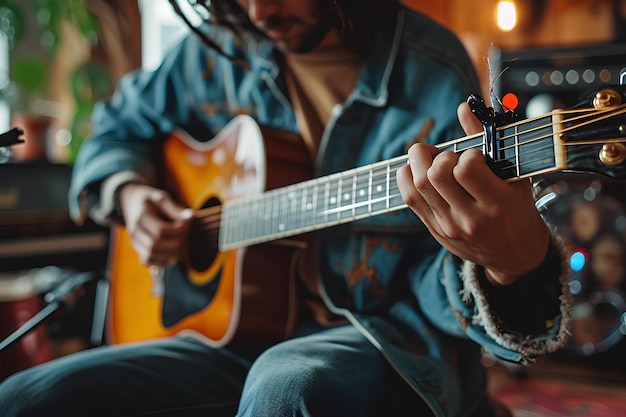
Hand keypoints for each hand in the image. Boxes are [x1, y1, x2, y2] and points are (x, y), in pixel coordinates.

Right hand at [119, 183, 193, 266]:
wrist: (132, 203)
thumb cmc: (150, 200)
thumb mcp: (161, 198)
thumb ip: (175, 208)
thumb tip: (192, 216)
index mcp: (141, 217)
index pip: (160, 230)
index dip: (178, 230)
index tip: (188, 224)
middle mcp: (134, 231)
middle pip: (155, 245)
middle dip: (175, 243)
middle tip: (186, 236)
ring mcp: (134, 241)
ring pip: (150, 255)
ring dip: (169, 254)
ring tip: (181, 245)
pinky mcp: (137, 249)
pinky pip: (147, 261)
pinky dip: (161, 260)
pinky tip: (172, 253)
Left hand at [396, 102, 550, 284]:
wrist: (515, 256)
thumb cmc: (518, 209)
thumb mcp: (515, 176)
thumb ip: (489, 141)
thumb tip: (463, 108)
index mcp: (498, 202)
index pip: (466, 168)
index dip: (466, 153)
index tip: (474, 156)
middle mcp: (471, 217)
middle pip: (435, 175)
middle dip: (436, 154)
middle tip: (447, 156)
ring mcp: (449, 226)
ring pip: (417, 185)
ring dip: (418, 163)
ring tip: (432, 160)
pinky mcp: (435, 230)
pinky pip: (408, 198)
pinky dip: (408, 177)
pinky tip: (420, 172)